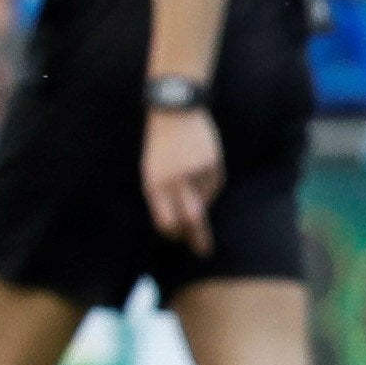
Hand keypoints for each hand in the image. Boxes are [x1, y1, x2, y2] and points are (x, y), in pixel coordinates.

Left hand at [142, 105, 222, 251]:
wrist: (176, 112)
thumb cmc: (159, 146)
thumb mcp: (150, 171)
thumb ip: (161, 195)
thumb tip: (176, 221)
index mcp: (154, 184)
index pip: (165, 221)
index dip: (172, 233)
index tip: (178, 239)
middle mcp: (176, 181)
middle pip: (192, 219)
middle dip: (198, 238)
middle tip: (204, 252)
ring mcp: (197, 173)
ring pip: (205, 200)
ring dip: (201, 200)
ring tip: (190, 179)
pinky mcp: (215, 164)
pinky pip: (215, 186)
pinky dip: (209, 186)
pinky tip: (201, 169)